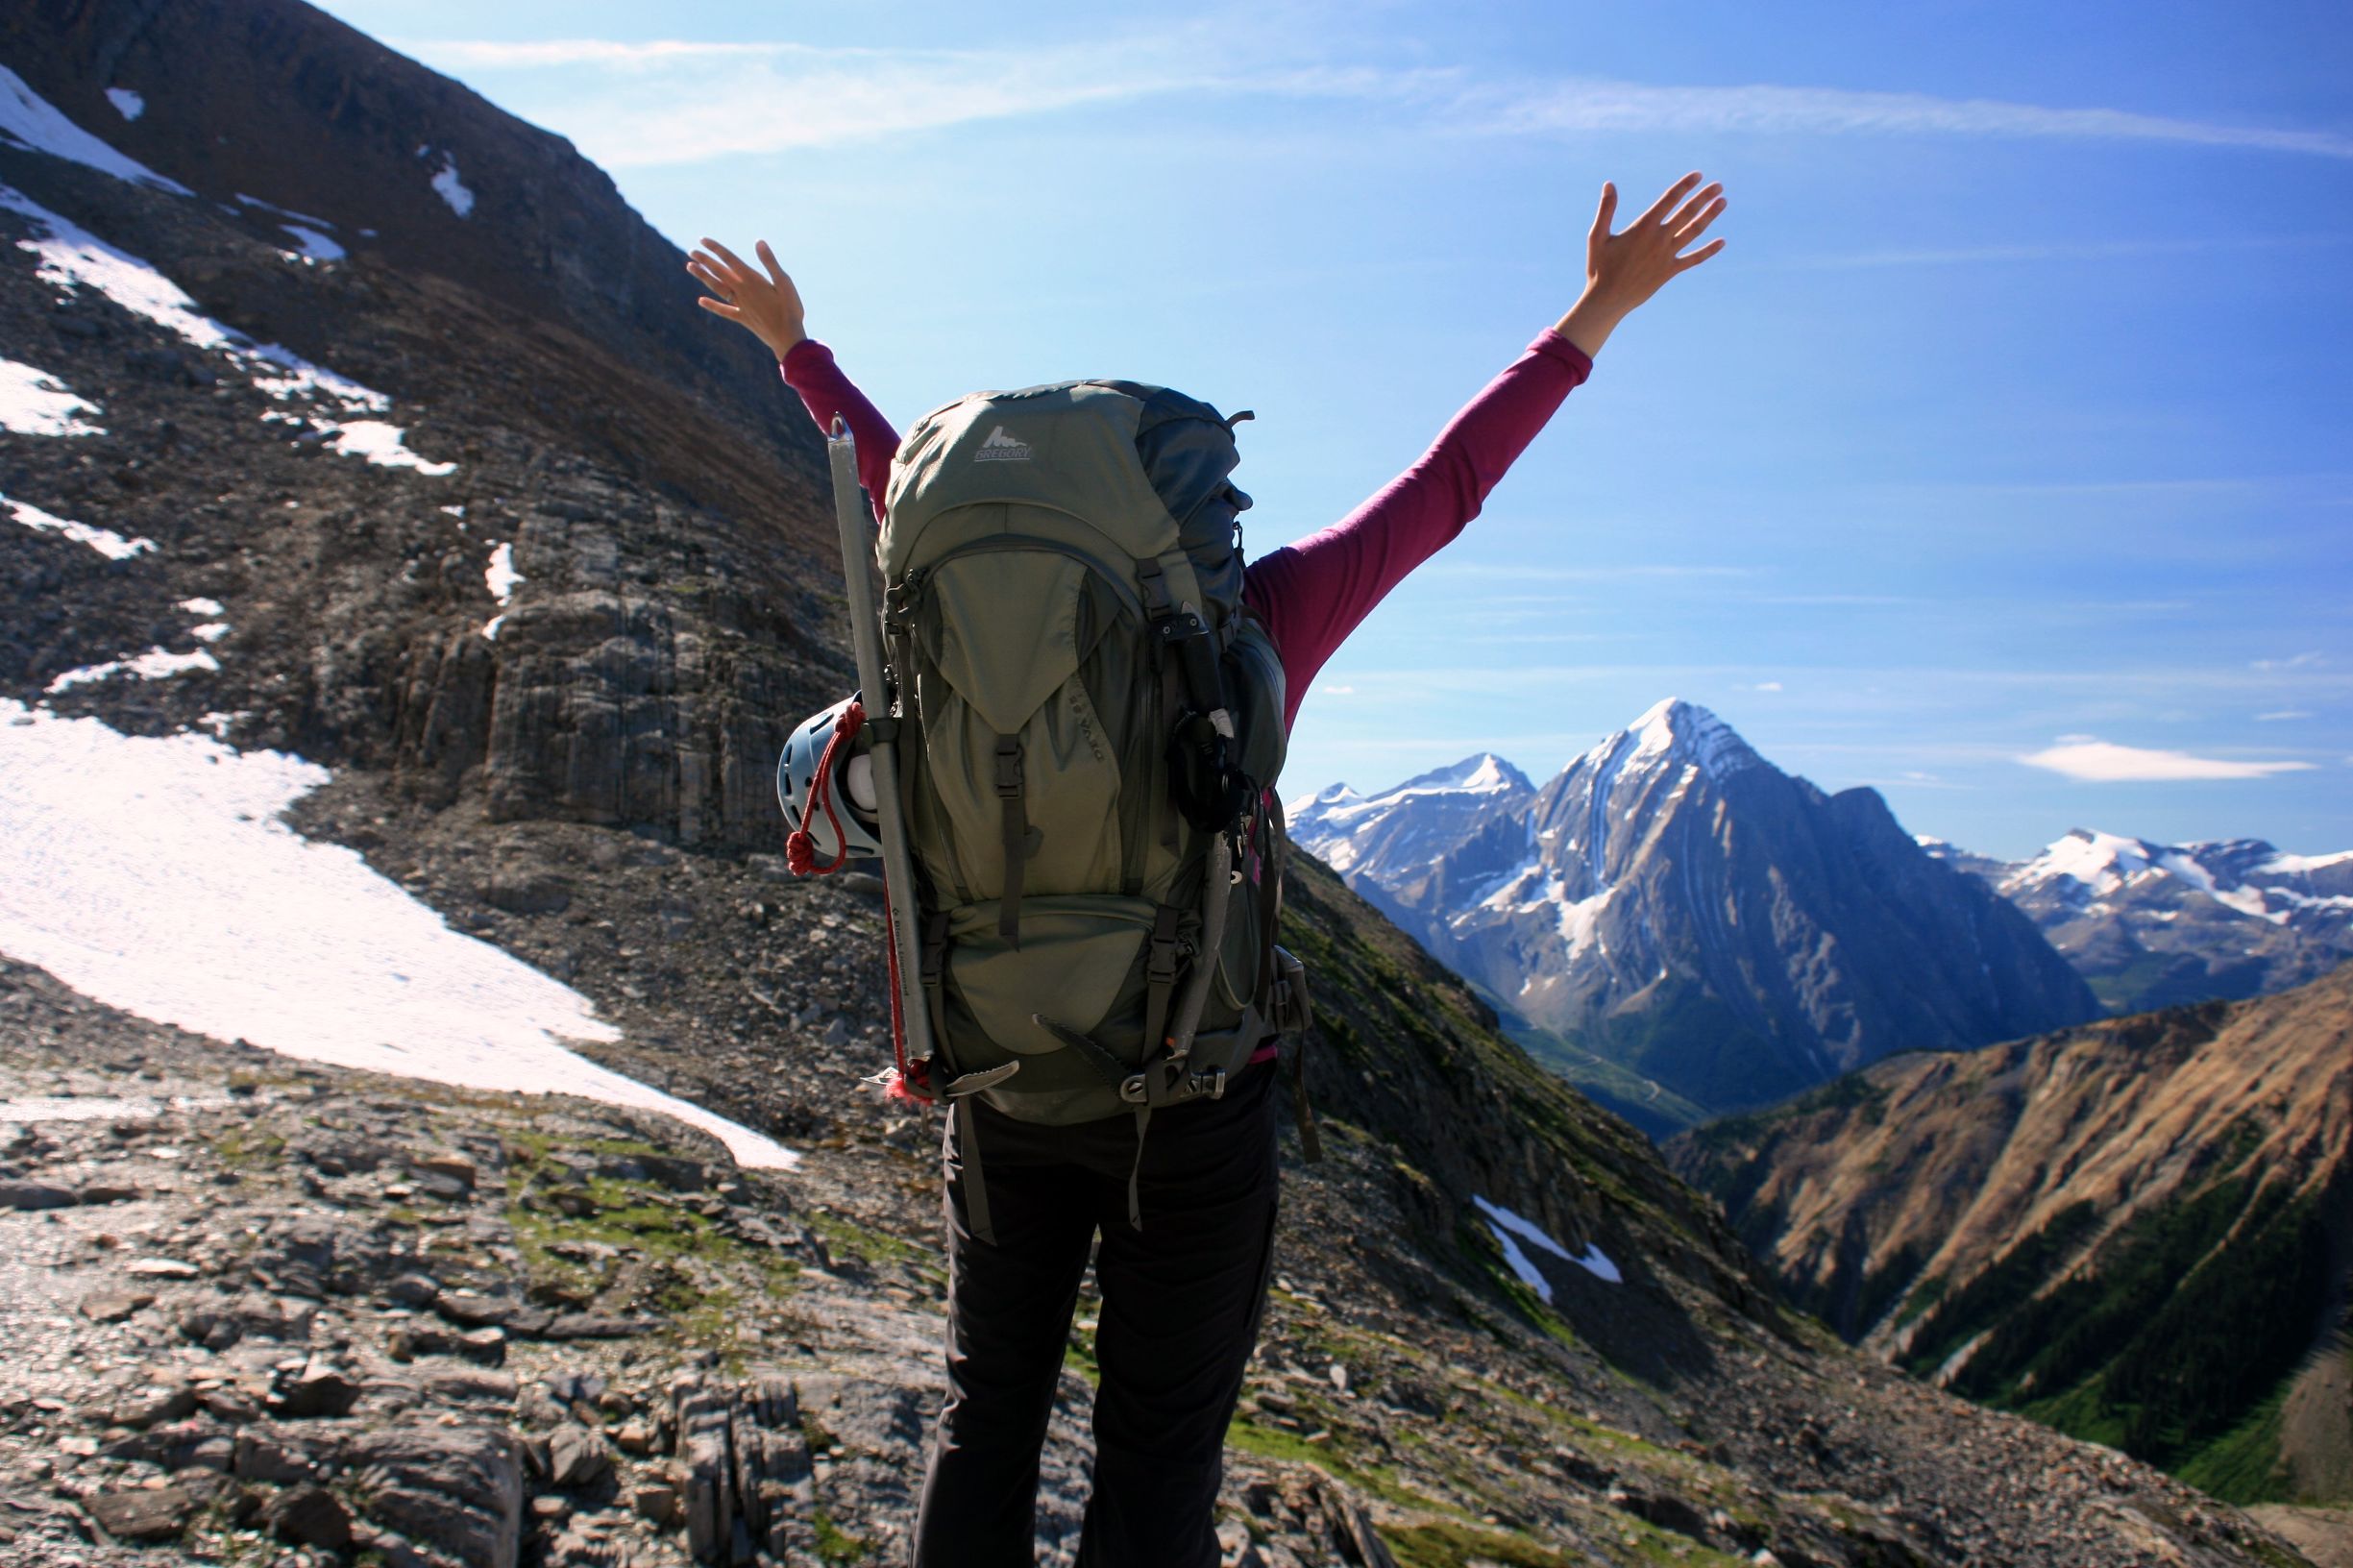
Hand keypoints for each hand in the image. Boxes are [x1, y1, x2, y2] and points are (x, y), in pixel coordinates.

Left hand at [687, 238, 805, 360]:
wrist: (788, 338)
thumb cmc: (790, 309)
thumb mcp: (785, 282)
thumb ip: (770, 262)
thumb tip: (759, 242)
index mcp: (752, 280)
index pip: (729, 259)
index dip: (715, 249)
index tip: (702, 240)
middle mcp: (742, 291)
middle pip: (719, 272)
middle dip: (705, 261)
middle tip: (692, 252)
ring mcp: (741, 305)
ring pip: (718, 288)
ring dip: (704, 277)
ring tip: (691, 267)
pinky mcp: (743, 318)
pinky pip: (724, 310)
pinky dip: (712, 305)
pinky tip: (701, 301)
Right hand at [1554, 172, 1726, 357]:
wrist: (1608, 300)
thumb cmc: (1599, 267)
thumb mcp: (1597, 236)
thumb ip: (1606, 209)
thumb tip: (1609, 184)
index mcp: (1643, 227)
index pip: (1669, 200)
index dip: (1685, 186)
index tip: (1698, 175)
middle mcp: (1659, 239)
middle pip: (1687, 213)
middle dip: (1703, 197)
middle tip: (1718, 186)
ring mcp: (1667, 255)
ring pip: (1693, 231)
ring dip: (1709, 216)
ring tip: (1723, 202)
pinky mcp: (1669, 271)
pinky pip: (1693, 259)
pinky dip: (1708, 251)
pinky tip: (1722, 242)